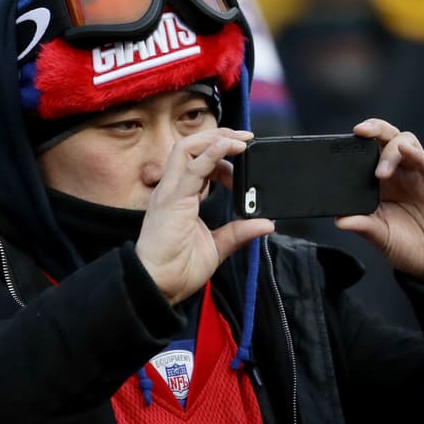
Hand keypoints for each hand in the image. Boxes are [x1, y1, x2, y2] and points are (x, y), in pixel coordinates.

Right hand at [137, 128, 274, 303]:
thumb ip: (238, 232)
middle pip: (190, 147)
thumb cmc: (177, 270)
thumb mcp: (216, 247)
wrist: (159, 286)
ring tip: (241, 140)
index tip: (244, 162)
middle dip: (219, 137)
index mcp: (178, 198)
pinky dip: (213, 152)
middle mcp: (171, 190)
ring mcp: (170, 193)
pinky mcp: (173, 200)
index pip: (199, 164)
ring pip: (187, 148)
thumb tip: (264, 223)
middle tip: (247, 138)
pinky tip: (230, 147)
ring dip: (216, 138)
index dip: (222, 158)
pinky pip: (193, 168)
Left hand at [335, 119, 423, 285]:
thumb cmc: (408, 245)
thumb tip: (338, 219)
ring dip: (390, 151)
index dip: (355, 144)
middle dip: (374, 129)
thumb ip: (362, 225)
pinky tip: (406, 152)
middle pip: (387, 139)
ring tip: (380, 173)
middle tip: (359, 132)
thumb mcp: (379, 236)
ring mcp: (418, 176)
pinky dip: (416, 154)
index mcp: (379, 185)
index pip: (366, 154)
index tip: (337, 144)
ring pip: (406, 144)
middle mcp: (398, 174)